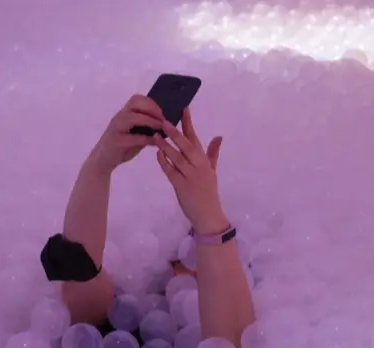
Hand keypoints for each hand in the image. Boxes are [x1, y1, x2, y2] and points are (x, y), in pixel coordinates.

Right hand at [87, 95, 164, 173]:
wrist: (102, 161)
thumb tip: (164, 126)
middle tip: (163, 119)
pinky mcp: (115, 141)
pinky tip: (155, 142)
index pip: (136, 99)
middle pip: (135, 103)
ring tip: (160, 127)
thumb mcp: (135, 136)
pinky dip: (146, 139)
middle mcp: (119, 118)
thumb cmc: (120, 148)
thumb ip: (145, 129)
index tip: (162, 112)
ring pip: (132, 117)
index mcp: (124, 114)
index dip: (151, 103)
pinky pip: (133, 137)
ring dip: (149, 120)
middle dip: (151, 108)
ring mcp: (116, 128)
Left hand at [154, 108, 228, 234]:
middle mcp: (198, 165)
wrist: (208, 214)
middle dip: (175, 132)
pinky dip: (164, 162)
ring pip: (176, 157)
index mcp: (204, 160)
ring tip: (155, 135)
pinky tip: (157, 154)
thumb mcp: (212, 171)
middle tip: (163, 120)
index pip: (196, 137)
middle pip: (186, 145)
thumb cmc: (208, 191)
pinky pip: (170, 171)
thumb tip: (219, 137)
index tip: (184, 108)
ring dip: (165, 146)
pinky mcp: (181, 186)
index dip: (189, 123)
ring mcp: (190, 176)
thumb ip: (213, 153)